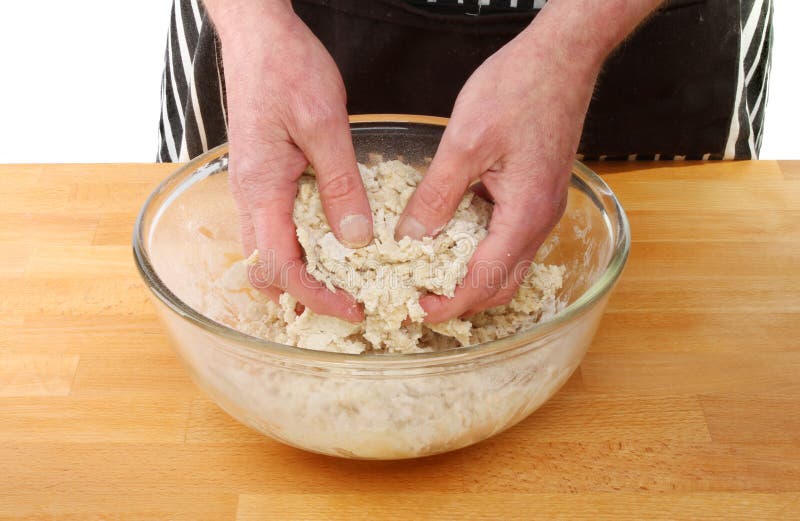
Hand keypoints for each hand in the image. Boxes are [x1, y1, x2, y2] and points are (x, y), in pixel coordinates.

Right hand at [210, 2, 371, 320]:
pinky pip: (277, 226)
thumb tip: (356, 239)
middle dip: (305, 295)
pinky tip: (334, 242)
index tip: (352, 308)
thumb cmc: (286, 69)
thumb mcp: (325, 127)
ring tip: (345, 280)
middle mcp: (249, 196)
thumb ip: (340, 186)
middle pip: (266, 270)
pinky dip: (302, 246)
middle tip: (349, 301)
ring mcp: (253, 188)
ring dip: (302, 273)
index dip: (315, 296)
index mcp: (260, 189)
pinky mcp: (264, 177)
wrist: (259, 36)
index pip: (279, 267)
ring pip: (269, 251)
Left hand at [395, 28, 600, 321]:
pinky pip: (507, 237)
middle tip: (420, 299)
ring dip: (470, 276)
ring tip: (428, 274)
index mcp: (526, 214)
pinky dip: (478, 248)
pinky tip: (448, 236)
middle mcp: (540, 220)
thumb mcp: (465, 143)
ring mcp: (541, 208)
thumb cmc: (520, 88)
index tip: (418, 311)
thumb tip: (410, 238)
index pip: (486, 281)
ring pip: (506, 263)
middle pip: (502, 284)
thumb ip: (436, 196)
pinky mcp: (535, 194)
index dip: (450, 304)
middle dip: (461, 300)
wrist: (561, 56)